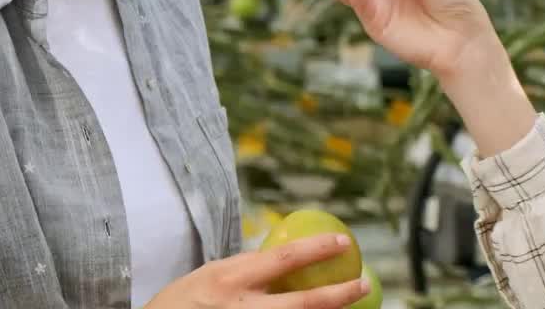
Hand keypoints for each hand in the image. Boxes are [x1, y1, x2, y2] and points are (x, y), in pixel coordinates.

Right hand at [143, 233, 368, 308]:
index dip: (319, 248)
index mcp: (231, 280)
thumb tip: (282, 256)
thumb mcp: (209, 275)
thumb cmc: (180, 303)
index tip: (344, 241)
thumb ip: (244, 268)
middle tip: (363, 283)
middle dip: (339, 295)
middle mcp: (242, 308)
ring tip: (350, 308)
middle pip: (302, 303)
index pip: (285, 258)